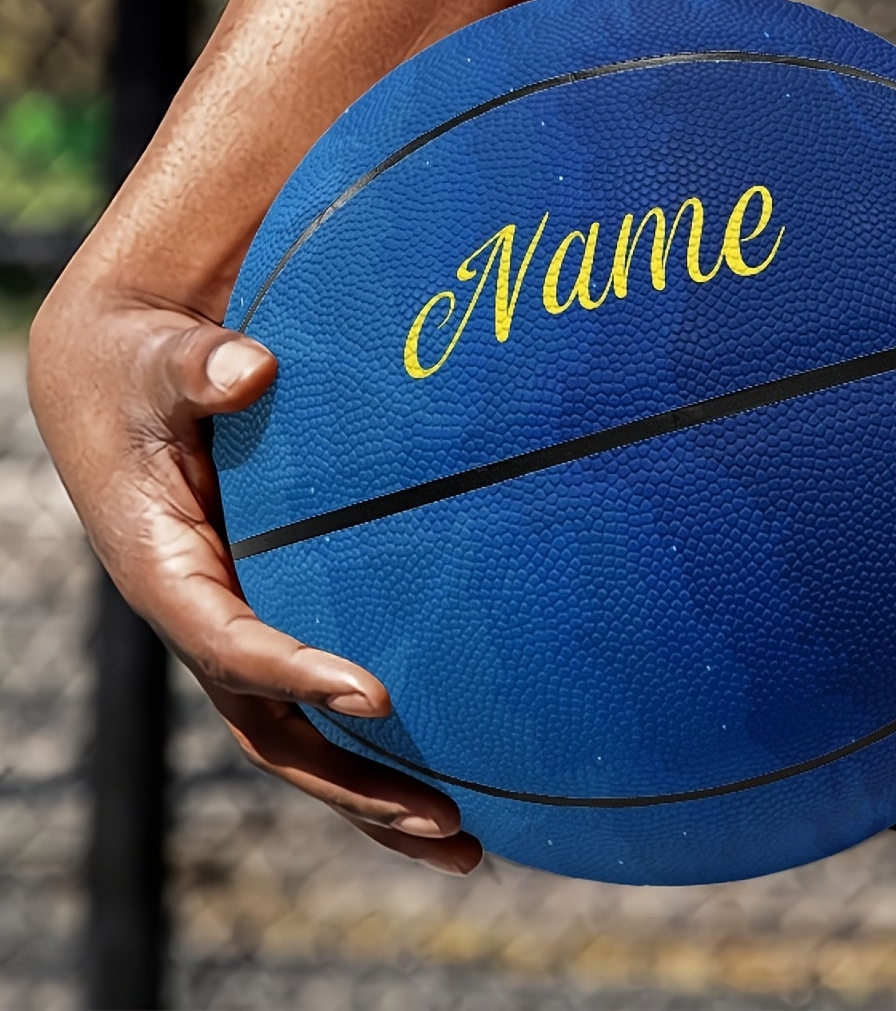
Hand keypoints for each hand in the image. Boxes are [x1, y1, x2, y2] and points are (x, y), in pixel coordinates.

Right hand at [28, 282, 481, 874]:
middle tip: (447, 823)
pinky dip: (372, 748)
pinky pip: (317, 700)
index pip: (229, 641)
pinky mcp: (267, 617)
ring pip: (298, 740)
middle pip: (271, 730)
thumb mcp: (159, 360)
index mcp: (165, 570)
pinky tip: (452, 775)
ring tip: (465, 845)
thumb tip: (249, 369)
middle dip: (353, 786)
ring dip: (373, 797)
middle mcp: (199, 619)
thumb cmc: (144, 369)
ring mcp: (234, 629)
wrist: (121, 383)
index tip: (377, 695)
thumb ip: (198, 368)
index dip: (296, 672)